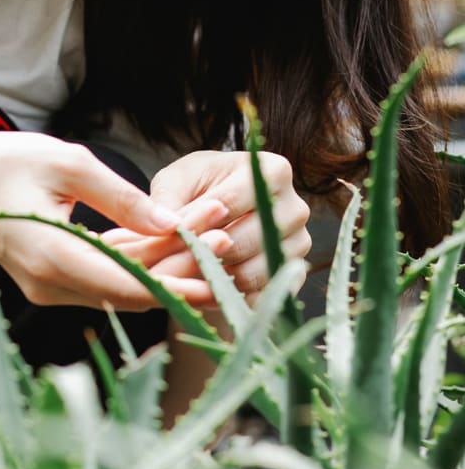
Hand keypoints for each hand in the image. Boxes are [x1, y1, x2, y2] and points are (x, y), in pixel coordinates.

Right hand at [0, 132, 223, 310]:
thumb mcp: (66, 163)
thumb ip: (121, 197)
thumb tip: (172, 222)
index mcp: (54, 257)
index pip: (130, 287)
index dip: (178, 286)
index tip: (219, 277)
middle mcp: (52, 284)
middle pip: (131, 289)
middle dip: (181, 267)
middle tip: (227, 238)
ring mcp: (49, 285)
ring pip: (120, 283)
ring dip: (163, 261)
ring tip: (210, 231)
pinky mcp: (49, 277)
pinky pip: (102, 273)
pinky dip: (135, 259)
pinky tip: (171, 237)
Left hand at [102, 151, 311, 299]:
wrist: (219, 213)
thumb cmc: (196, 190)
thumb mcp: (175, 183)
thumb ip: (167, 201)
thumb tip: (169, 226)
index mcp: (272, 171)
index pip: (228, 203)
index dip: (193, 223)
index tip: (170, 234)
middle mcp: (295, 207)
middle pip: (242, 241)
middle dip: (203, 254)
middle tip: (174, 261)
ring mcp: (299, 244)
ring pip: (252, 273)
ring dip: (215, 278)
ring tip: (189, 272)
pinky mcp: (295, 275)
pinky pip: (260, 296)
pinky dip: (231, 297)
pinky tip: (208, 288)